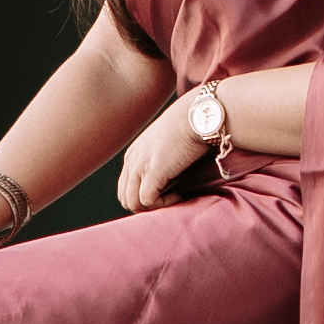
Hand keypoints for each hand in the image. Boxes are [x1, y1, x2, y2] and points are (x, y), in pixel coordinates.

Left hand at [117, 94, 220, 210]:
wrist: (198, 116)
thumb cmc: (191, 130)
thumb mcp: (168, 149)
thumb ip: (161, 163)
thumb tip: (170, 185)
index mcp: (133, 155)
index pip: (126, 188)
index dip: (144, 197)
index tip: (167, 194)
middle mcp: (132, 160)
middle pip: (125, 198)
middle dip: (146, 206)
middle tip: (170, 200)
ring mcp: (139, 165)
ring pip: (132, 203)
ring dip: (155, 207)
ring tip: (176, 197)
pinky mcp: (151, 172)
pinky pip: (147, 201)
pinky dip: (164, 204)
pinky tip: (180, 195)